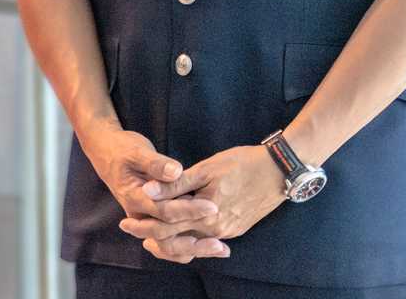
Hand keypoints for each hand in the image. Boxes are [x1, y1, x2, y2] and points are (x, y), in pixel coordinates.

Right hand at [78, 125, 227, 259]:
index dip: (189, 210)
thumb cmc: (124, 150)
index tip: (213, 207)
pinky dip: (187, 246)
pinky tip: (209, 246)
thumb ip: (157, 164)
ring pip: (168, 245)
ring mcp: (144, 220)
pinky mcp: (152, 220)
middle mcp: (138, 215)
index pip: (165, 211)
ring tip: (221, 250)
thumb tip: (176, 172)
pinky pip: (168, 242)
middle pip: (167, 237)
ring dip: (193, 249)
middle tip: (221, 243)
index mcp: (135, 198)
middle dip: (195, 240)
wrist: (107, 154)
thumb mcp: (138, 152)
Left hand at [118, 144, 287, 262]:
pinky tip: (182, 228)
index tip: (125, 222)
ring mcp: (228, 231)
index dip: (143, 225)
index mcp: (205, 216)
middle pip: (175, 240)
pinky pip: (207, 238)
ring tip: (152, 232)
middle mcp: (215, 230)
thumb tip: (148, 192)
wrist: (280, 170)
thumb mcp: (207, 168)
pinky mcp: (237, 228)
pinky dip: (190, 236)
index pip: (165, 228)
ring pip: (191, 242)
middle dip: (151, 234)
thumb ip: (176, 183)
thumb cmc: (243, 163)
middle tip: (131, 227)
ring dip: (170, 237)